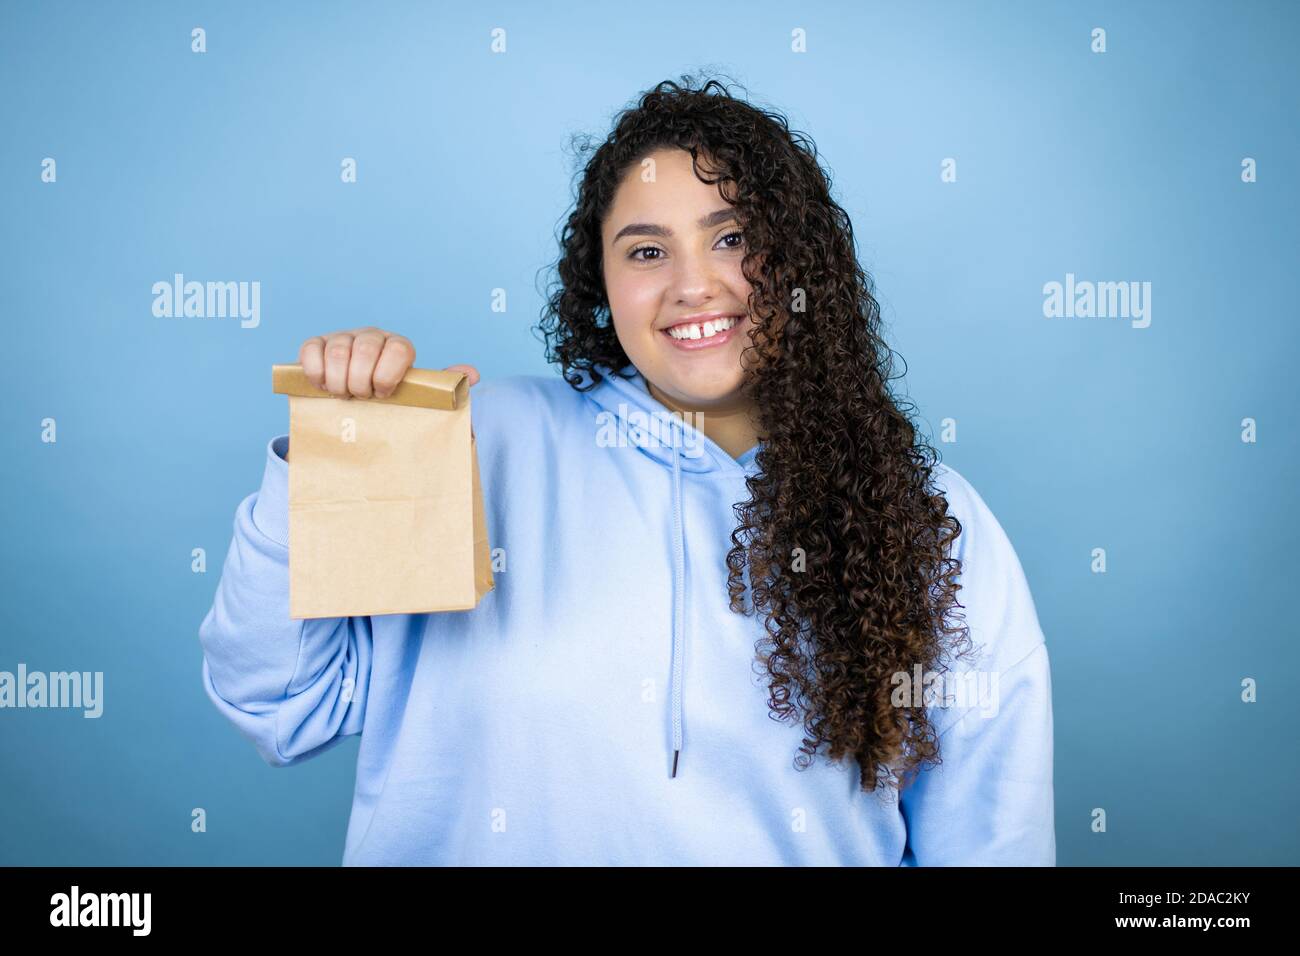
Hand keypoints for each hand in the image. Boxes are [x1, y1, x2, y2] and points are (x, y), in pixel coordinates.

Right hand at [297, 327, 479, 398]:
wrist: (354, 406)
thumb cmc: (389, 402)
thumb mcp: (415, 397)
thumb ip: (441, 387)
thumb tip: (472, 374)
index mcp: (398, 347)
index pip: (399, 348)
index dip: (390, 374)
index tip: (384, 394)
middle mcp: (371, 337)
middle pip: (366, 349)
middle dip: (362, 380)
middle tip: (362, 399)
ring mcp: (342, 338)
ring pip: (338, 351)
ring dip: (339, 380)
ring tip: (343, 396)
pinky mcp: (315, 345)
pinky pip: (310, 349)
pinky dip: (315, 371)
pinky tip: (322, 386)